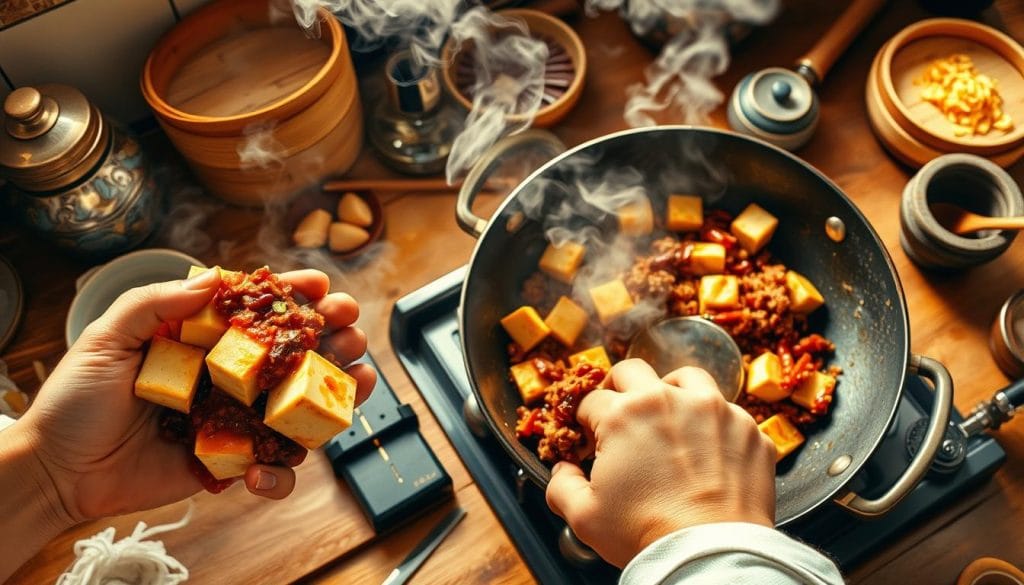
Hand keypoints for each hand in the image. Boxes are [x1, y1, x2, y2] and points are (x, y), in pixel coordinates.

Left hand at [16, 267, 375, 524]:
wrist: (58, 470)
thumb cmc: (76, 400)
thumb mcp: (107, 338)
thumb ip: (155, 303)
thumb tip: (212, 278)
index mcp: (206, 340)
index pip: (261, 311)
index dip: (296, 295)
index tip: (319, 285)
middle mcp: (232, 377)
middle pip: (297, 354)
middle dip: (335, 336)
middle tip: (350, 328)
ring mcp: (238, 420)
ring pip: (302, 407)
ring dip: (339, 393)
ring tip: (358, 381)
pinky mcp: (234, 462)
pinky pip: (275, 467)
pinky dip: (281, 472)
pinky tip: (264, 467)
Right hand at [545, 359, 776, 567]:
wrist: (710, 553)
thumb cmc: (647, 534)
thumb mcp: (584, 517)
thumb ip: (561, 486)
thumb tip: (563, 469)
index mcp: (623, 416)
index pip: (592, 401)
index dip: (585, 420)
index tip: (590, 436)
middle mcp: (667, 400)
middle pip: (632, 371)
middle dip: (618, 388)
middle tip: (618, 412)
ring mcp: (713, 409)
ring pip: (686, 377)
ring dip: (670, 389)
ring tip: (668, 413)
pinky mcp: (745, 428)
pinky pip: (726, 412)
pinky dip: (712, 424)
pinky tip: (706, 447)